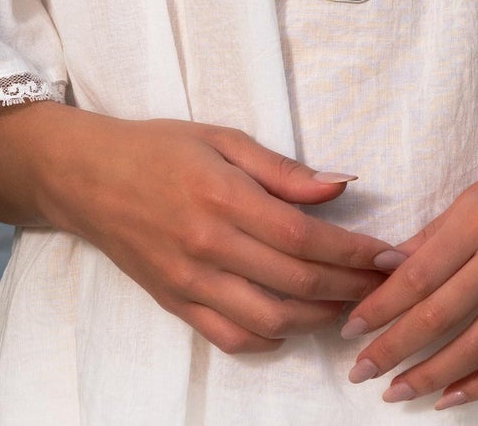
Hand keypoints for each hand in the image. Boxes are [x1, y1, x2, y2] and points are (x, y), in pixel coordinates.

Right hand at [37, 113, 401, 354]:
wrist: (88, 177)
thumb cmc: (160, 148)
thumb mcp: (223, 139)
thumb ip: (283, 169)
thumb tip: (342, 184)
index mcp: (224, 198)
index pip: (304, 236)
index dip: (353, 252)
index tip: (390, 255)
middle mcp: (208, 247)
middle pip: (296, 284)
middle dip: (350, 289)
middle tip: (385, 285)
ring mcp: (190, 283)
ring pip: (270, 321)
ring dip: (318, 320)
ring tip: (348, 305)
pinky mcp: (176, 304)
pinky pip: (232, 337)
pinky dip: (271, 339)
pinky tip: (293, 323)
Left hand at [336, 116, 477, 408]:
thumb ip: (438, 231)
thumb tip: (390, 265)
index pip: (419, 273)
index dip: (381, 306)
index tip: (349, 327)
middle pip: (441, 315)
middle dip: (393, 348)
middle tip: (359, 371)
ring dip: (431, 375)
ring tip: (396, 392)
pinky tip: (452, 396)